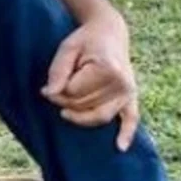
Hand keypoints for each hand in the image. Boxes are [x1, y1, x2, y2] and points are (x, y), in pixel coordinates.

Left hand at [41, 12, 139, 150]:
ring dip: (80, 117)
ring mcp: (129, 92)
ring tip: (64, 113)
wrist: (109, 33)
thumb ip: (57, 72)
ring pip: (100, 116)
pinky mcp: (132, 97)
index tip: (49, 85)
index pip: (74, 93)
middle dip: (65, 102)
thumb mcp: (66, 49)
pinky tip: (119, 147)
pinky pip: (131, 119)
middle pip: (86, 106)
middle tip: (53, 92)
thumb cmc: (84, 40)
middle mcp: (122, 84)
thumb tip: (49, 94)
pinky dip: (126, 134)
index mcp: (107, 69)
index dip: (57, 91)